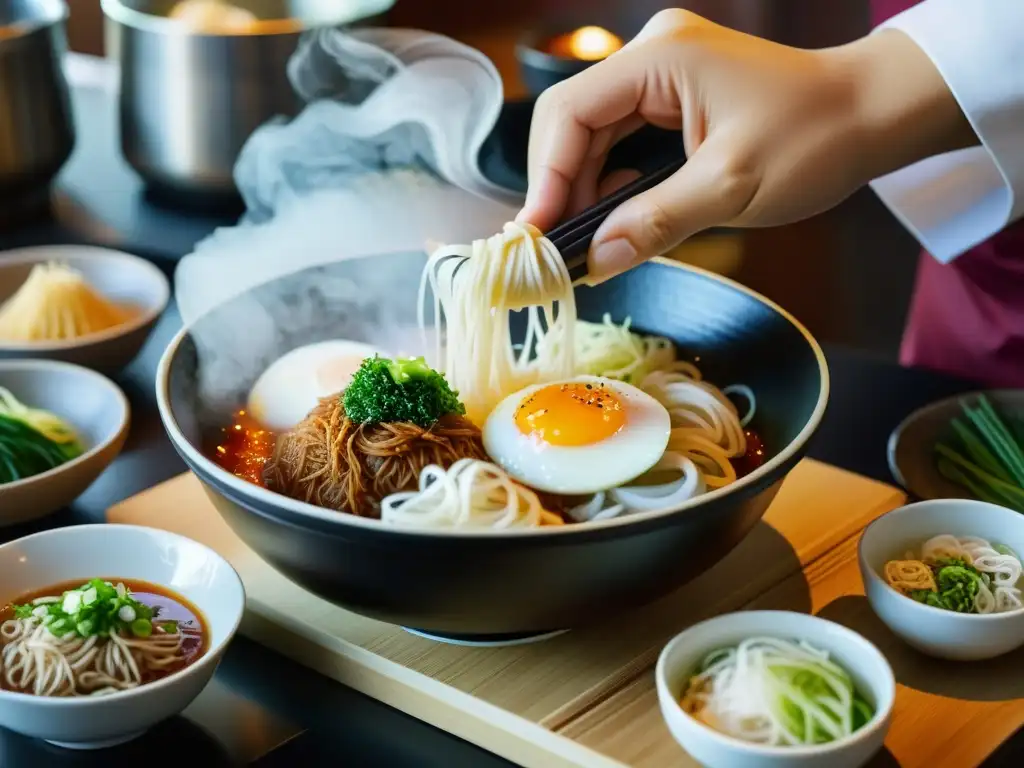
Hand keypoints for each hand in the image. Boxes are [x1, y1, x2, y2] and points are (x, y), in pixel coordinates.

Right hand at [517, 9, 975, 281]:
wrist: (872, 114)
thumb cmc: (815, 139)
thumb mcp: (729, 188)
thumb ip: (654, 223)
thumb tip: (593, 262)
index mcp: (661, 58)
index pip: (569, 112)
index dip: (544, 177)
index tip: (537, 234)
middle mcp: (652, 54)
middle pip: (572, 121)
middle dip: (560, 185)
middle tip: (554, 247)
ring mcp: (662, 71)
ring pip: (593, 132)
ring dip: (582, 186)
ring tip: (580, 240)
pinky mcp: (673, 93)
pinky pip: (621, 136)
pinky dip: (610, 177)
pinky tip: (613, 212)